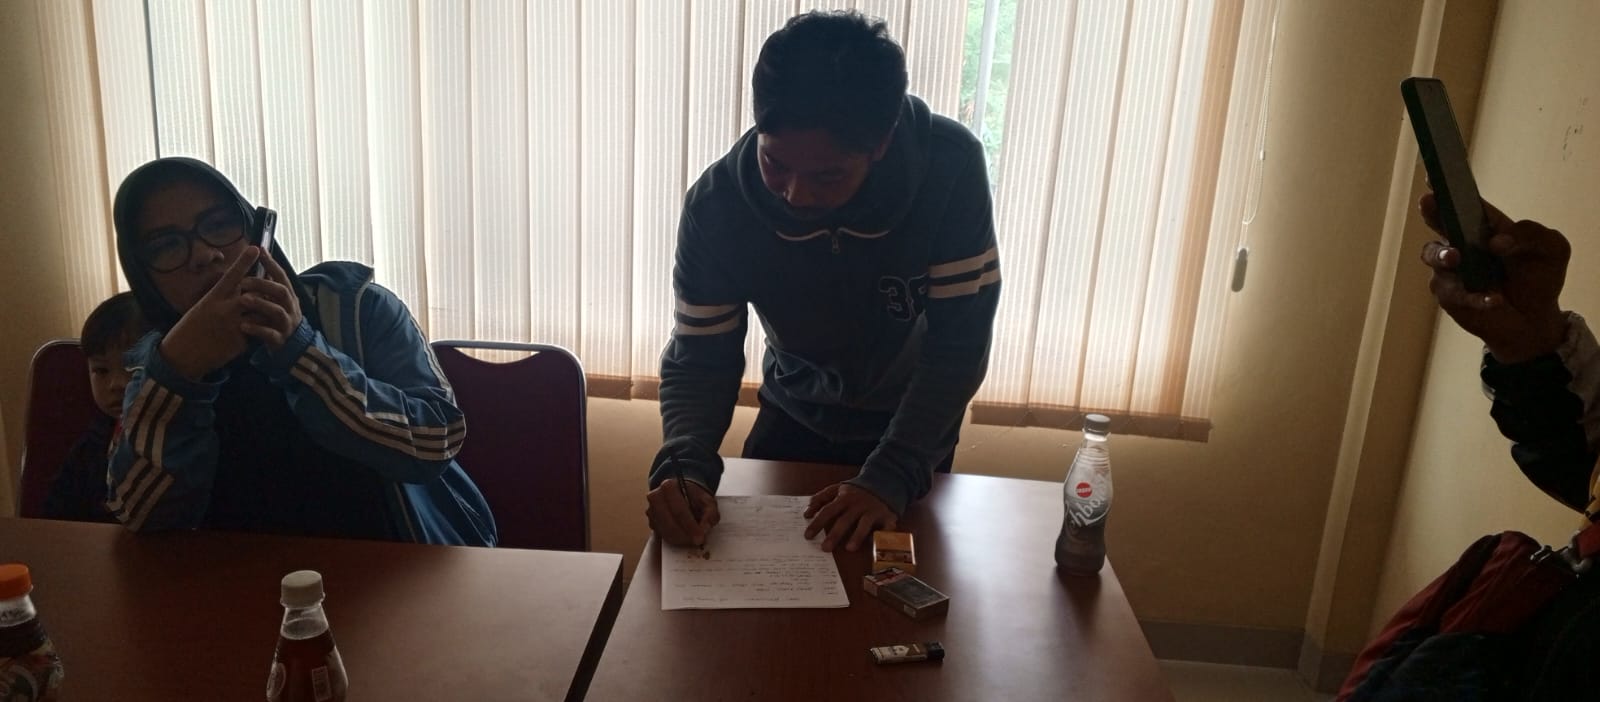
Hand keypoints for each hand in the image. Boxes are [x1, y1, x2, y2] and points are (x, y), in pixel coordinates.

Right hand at [159, 248, 257, 379]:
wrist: (182, 355)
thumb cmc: (191, 328)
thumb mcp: (202, 307)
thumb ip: (221, 298)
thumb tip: (239, 288)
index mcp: (213, 298)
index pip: (231, 276)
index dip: (244, 262)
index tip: (254, 248)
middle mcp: (224, 309)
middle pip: (253, 294)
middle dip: (263, 292)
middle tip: (270, 289)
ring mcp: (233, 326)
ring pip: (259, 313)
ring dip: (263, 313)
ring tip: (264, 313)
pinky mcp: (240, 342)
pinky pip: (255, 333)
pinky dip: (255, 332)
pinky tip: (250, 334)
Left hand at [238, 249, 303, 350]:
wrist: (291, 348)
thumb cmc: (279, 320)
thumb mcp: (277, 302)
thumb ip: (270, 286)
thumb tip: (261, 264)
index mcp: (288, 296)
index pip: (282, 276)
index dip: (272, 263)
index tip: (260, 250)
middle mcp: (290, 308)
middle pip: (280, 292)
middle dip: (263, 285)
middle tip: (243, 282)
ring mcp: (286, 324)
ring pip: (276, 311)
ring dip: (260, 304)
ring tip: (243, 300)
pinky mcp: (280, 339)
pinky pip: (269, 334)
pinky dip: (256, 329)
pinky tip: (243, 326)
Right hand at [646, 479, 720, 546]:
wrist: (684, 493)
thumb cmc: (695, 497)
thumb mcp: (708, 501)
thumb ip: (710, 513)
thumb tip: (705, 529)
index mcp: (669, 487)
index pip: (679, 510)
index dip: (690, 526)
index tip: (700, 538)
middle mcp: (656, 497)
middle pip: (669, 522)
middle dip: (685, 536)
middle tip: (697, 542)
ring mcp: (651, 510)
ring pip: (664, 531)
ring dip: (679, 539)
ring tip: (692, 540)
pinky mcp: (651, 521)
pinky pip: (661, 535)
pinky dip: (673, 539)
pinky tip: (684, 537)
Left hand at [804, 483, 895, 551]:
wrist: (884, 482)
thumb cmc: (856, 491)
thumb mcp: (837, 489)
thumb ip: (821, 499)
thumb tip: (806, 512)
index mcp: (844, 498)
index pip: (828, 511)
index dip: (817, 523)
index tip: (808, 536)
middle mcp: (858, 505)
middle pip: (844, 520)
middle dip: (834, 534)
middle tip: (825, 548)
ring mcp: (873, 511)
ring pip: (864, 524)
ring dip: (857, 536)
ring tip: (849, 549)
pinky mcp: (887, 516)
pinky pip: (884, 528)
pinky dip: (881, 535)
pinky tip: (874, 544)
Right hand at [1418, 194, 1569, 362]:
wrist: (1534, 319)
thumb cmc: (1539, 277)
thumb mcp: (1551, 249)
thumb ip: (1530, 235)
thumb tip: (1496, 242)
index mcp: (1485, 225)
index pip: (1465, 201)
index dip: (1447, 187)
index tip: (1435, 178)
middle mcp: (1462, 242)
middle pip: (1438, 221)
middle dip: (1431, 211)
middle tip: (1428, 203)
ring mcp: (1451, 269)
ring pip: (1433, 256)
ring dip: (1442, 255)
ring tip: (1456, 258)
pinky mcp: (1449, 296)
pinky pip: (1454, 293)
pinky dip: (1474, 297)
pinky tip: (1494, 299)